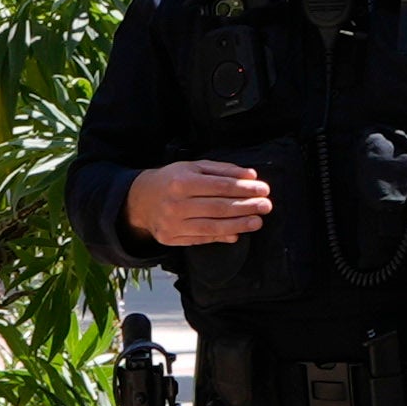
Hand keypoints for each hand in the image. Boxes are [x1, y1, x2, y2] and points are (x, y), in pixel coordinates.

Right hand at [128, 160, 274, 249]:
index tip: (263, 189)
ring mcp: (173, 223)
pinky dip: (221, 236)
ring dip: (239, 225)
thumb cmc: (172, 179)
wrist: (140, 199)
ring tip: (257, 221)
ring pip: (212, 226)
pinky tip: (236, 233)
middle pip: (219, 207)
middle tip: (266, 206)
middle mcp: (176, 204)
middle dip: (246, 207)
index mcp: (182, 181)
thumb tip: (250, 176)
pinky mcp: (171, 238)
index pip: (220, 186)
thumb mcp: (193, 167)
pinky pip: (201, 238)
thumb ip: (222, 170)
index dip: (244, 189)